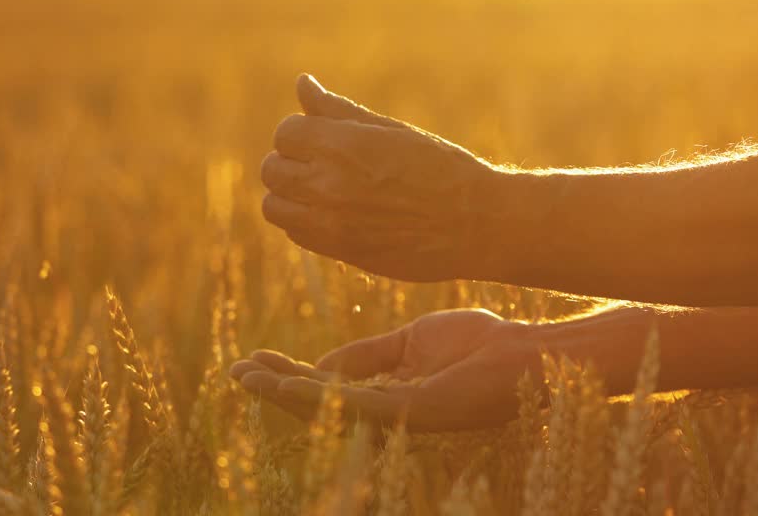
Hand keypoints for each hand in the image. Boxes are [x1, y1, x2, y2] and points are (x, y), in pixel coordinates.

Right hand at [228, 309, 536, 430]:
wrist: (522, 352)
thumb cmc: (479, 343)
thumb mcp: (411, 340)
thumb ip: (367, 354)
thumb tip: (321, 364)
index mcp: (388, 393)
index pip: (329, 387)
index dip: (290, 374)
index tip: (254, 359)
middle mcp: (388, 413)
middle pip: (321, 403)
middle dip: (276, 388)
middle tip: (235, 372)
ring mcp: (399, 417)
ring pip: (328, 410)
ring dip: (283, 395)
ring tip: (246, 378)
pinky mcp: (411, 413)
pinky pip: (354, 406)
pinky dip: (314, 396)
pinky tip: (284, 384)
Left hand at [260, 74, 512, 282]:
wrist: (476, 224)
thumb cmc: (440, 168)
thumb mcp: (390, 130)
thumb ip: (338, 110)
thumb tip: (301, 83)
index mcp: (342, 146)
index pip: (286, 133)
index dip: (301, 132)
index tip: (323, 137)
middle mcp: (328, 185)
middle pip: (272, 169)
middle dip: (290, 161)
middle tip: (321, 162)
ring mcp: (331, 223)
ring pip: (274, 207)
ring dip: (289, 195)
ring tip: (322, 189)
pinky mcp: (340, 252)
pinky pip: (296, 235)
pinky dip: (304, 222)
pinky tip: (335, 213)